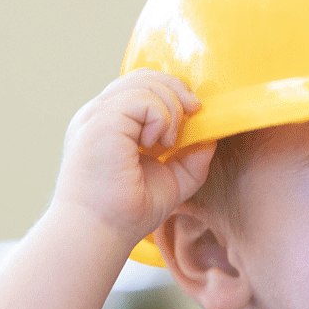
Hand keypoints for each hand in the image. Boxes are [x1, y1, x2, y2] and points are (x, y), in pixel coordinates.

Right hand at [52, 68, 215, 244]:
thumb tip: (211, 136)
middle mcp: (99, 114)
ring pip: (145, 83)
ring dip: (170, 109)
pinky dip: (160, 117)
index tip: (191, 117)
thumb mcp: (171, 180)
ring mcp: (97, 116)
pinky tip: (156, 144)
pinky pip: (141, 98)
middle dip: (177, 92)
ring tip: (168, 143)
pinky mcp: (101, 121)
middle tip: (192, 117)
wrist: (100, 232)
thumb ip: (191, 158)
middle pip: (144, 76)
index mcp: (110, 123)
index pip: (141, 86)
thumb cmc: (126, 212)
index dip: (171, 93)